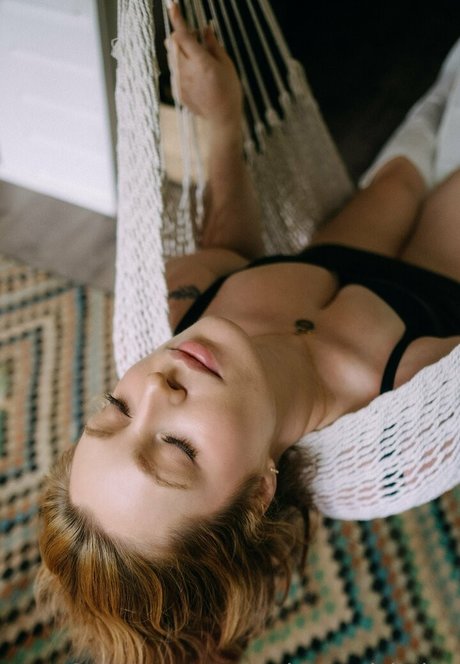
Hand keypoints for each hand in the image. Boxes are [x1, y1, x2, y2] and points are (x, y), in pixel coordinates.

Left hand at [166, 3, 242, 127]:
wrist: (221, 119)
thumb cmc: (228, 91)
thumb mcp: (226, 64)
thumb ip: (212, 44)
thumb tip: (205, 28)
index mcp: (200, 62)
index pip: (183, 35)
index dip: (177, 18)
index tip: (172, 5)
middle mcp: (186, 71)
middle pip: (172, 43)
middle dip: (180, 36)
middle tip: (195, 40)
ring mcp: (179, 82)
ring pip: (171, 57)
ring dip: (180, 51)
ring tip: (198, 61)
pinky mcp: (177, 90)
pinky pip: (174, 71)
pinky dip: (181, 67)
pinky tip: (196, 77)